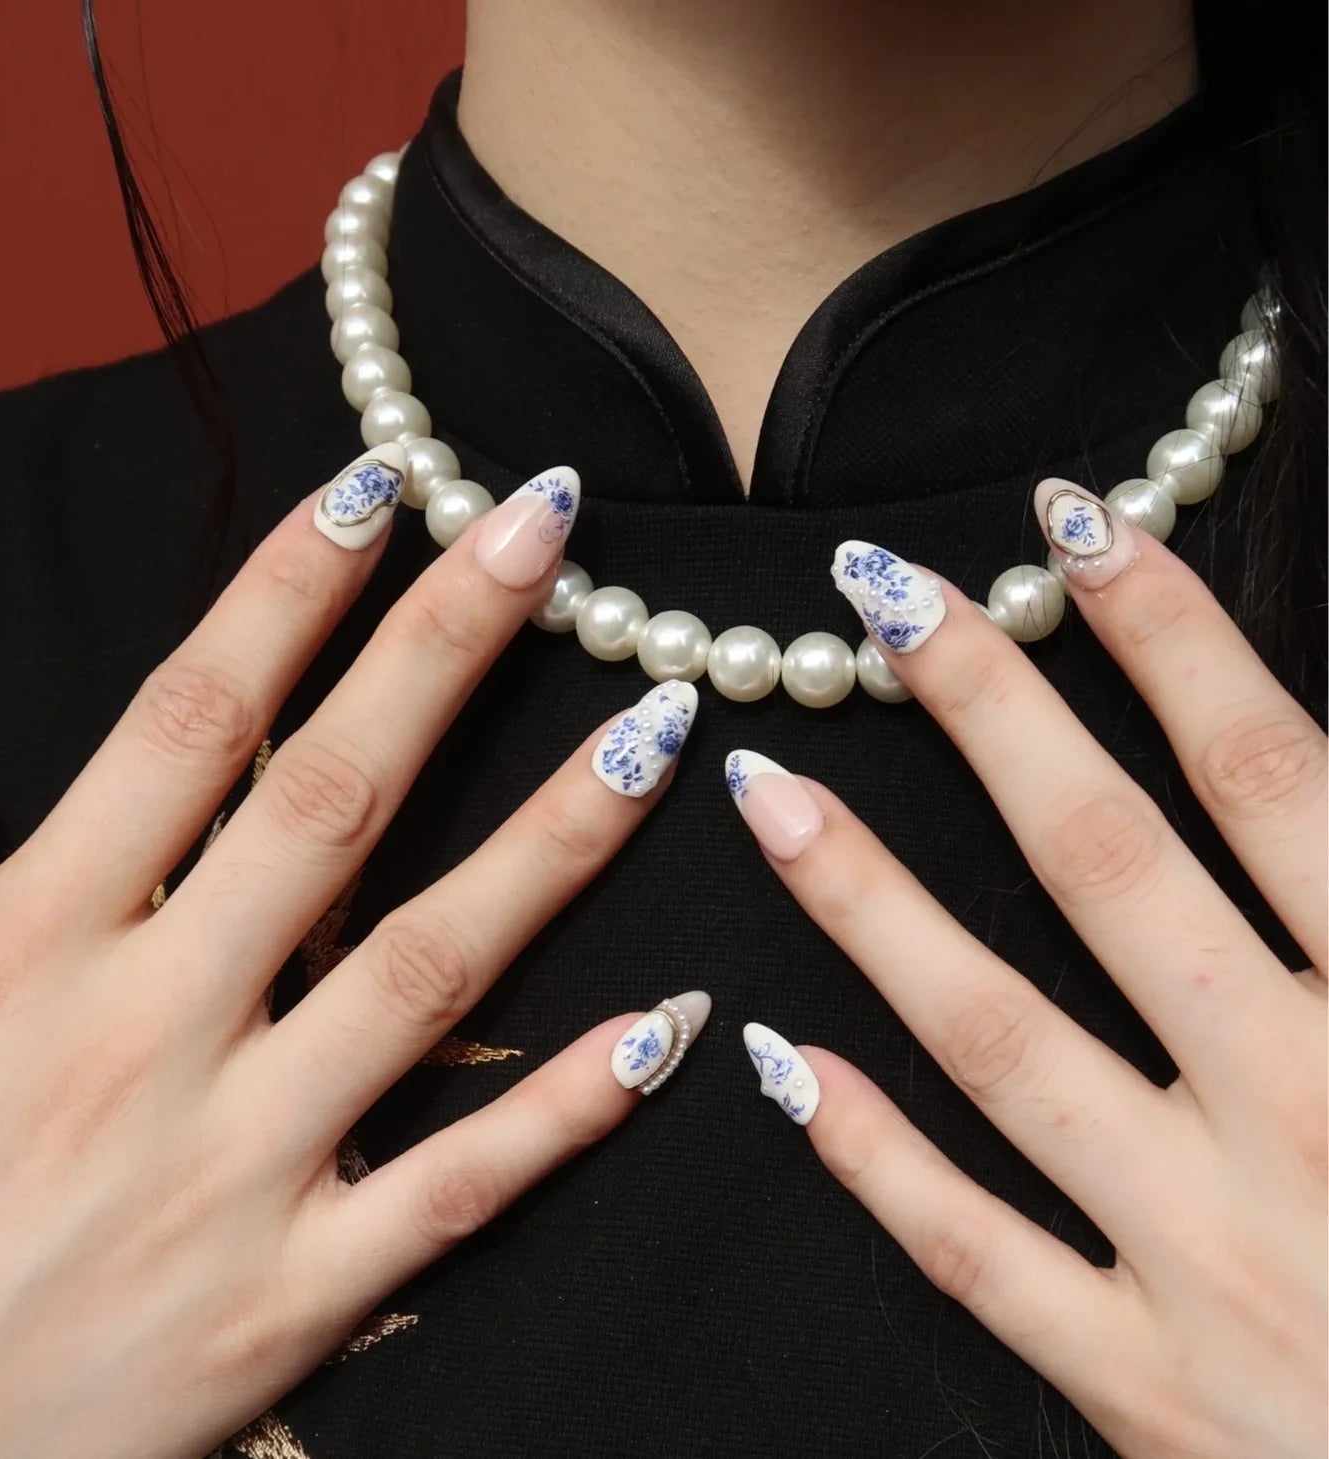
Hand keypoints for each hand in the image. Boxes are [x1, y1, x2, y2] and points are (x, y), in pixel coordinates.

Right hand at [0, 458, 702, 1458]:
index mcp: (27, 954)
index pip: (185, 725)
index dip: (286, 592)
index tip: (379, 486)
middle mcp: (144, 1034)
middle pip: (329, 800)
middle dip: (445, 646)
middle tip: (547, 527)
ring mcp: (233, 1166)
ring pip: (430, 969)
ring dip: (555, 840)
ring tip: (659, 732)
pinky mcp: (292, 1297)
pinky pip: (459, 1184)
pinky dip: (570, 1106)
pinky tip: (670, 1024)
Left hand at [728, 479, 1325, 1458]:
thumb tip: (1319, 795)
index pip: (1274, 784)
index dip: (1171, 640)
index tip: (1074, 530)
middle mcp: (1303, 1115)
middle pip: (1108, 870)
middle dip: (992, 715)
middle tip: (881, 598)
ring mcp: (1206, 1259)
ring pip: (997, 1039)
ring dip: (869, 901)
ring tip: (766, 790)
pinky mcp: (1143, 1386)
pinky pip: (971, 1248)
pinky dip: (870, 1151)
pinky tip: (775, 1056)